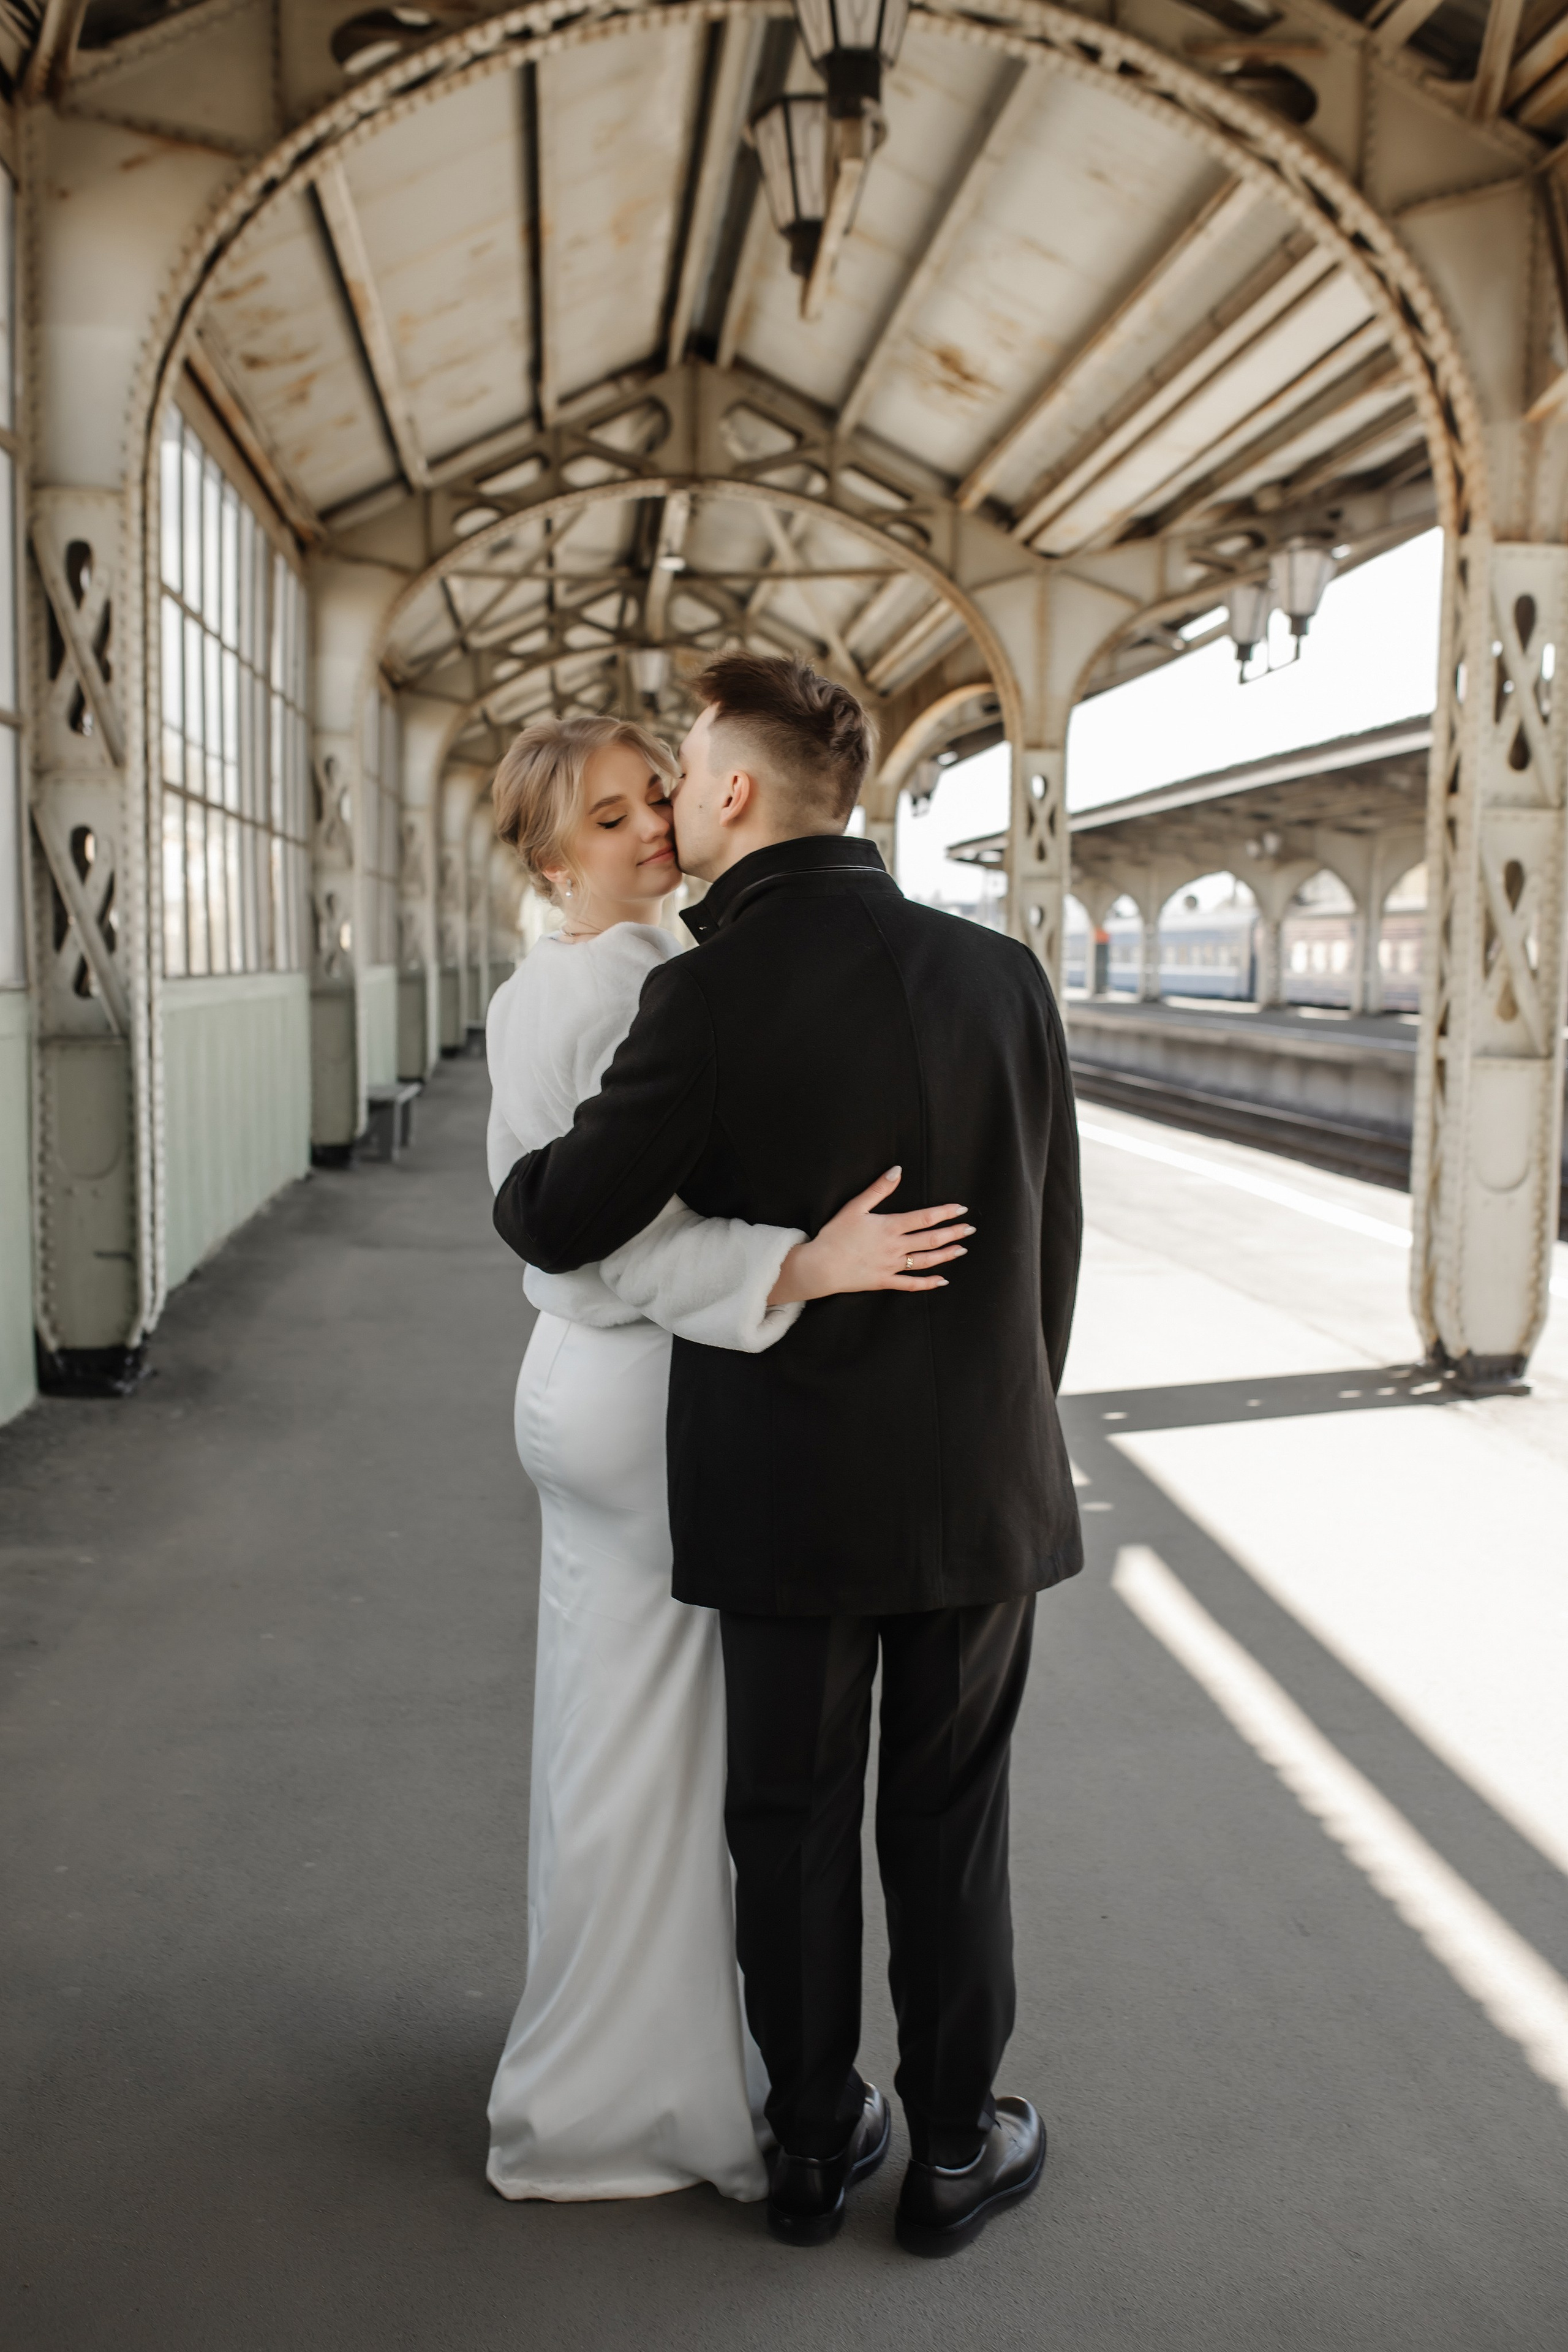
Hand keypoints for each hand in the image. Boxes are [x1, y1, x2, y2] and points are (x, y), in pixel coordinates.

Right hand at [768, 1167, 973, 1305]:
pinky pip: (911, 1284)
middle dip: (953, 1233)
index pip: (925, 1218)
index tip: (961, 1209)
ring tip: (962, 1249)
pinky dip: (928, 1283)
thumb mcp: (855, 1207)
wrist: (820, 1267)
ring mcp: (892, 1266)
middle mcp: (896, 1247)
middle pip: (931, 1239)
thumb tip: (897, 1170)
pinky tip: (942, 1280)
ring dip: (946, 1255)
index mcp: (890, 1226)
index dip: (945, 1213)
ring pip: (926, 1261)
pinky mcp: (885, 1281)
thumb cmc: (835, 1235)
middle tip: (970, 1229)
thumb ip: (878, 1189)